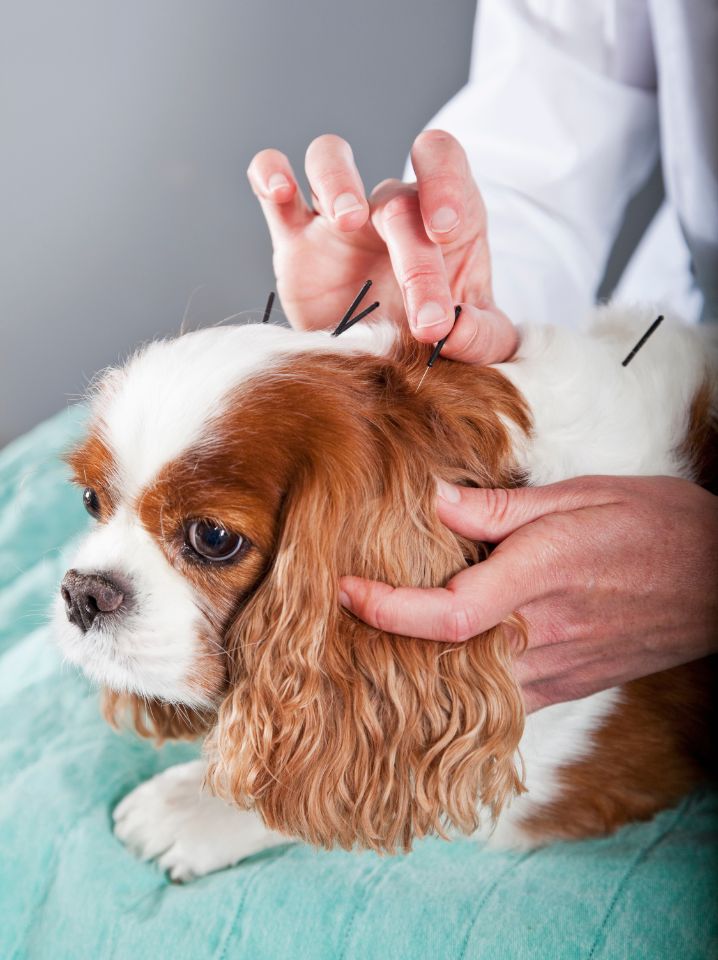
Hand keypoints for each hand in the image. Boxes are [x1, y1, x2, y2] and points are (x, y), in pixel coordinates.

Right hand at [247, 130, 516, 362]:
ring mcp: (338, 218)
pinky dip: (269, 173)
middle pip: (396, 200)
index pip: (444, 162)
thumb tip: (457, 330)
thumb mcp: (477, 342)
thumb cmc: (433, 337)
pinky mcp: (295, 239)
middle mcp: (390, 209)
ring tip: (346, 221)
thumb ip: (481, 335)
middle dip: (416, 263)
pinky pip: (272, 182)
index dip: (445, 181)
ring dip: (336, 178)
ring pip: (328, 158)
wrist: (382, 365)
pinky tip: (278, 190)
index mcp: (441, 218)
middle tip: (426, 321)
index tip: (445, 229)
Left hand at [339, 476, 717, 712]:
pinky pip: (502, 699)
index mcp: (541, 574)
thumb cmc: (656, 524)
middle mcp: (544, 631)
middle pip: (444, 658)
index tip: (345, 589)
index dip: (386, 608)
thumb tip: (433, 501)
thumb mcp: (582, 495)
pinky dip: (463, 684)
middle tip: (344, 617)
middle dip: (386, 641)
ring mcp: (558, 668)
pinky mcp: (569, 685)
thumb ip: (501, 508)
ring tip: (379, 636)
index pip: (447, 613)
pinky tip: (441, 659)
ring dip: (419, 666)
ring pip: (469, 687)